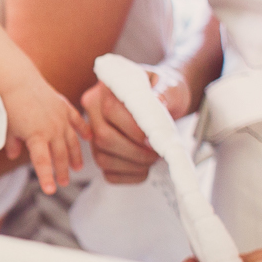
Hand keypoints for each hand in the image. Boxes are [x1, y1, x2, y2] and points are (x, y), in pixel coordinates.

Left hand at [1, 77, 90, 194]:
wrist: (15, 78)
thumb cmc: (6, 104)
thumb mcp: (6, 128)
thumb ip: (12, 143)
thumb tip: (14, 156)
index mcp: (37, 136)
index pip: (43, 162)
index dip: (47, 177)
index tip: (51, 191)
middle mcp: (52, 128)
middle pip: (60, 154)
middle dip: (62, 170)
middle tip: (63, 183)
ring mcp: (60, 116)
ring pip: (72, 140)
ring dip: (75, 155)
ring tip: (77, 168)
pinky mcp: (63, 106)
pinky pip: (77, 120)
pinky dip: (84, 129)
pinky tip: (90, 138)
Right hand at [81, 65, 189, 183]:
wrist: (166, 101)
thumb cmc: (164, 92)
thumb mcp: (168, 86)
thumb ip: (163, 93)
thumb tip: (158, 103)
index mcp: (107, 89)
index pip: (110, 110)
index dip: (133, 129)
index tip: (153, 138)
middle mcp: (94, 110)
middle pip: (103, 138)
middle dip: (135, 151)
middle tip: (156, 152)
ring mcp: (94, 134)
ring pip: (103, 159)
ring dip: (133, 165)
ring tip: (153, 158)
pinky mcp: (100, 153)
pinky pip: (109, 173)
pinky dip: (130, 175)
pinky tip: (145, 167)